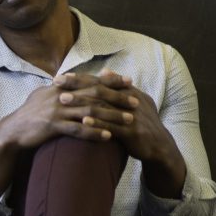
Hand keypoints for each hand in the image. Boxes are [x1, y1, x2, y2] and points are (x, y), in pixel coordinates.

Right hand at [0, 71, 139, 150]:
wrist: (12, 131)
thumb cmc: (29, 114)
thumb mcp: (42, 95)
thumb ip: (59, 88)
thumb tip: (68, 78)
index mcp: (60, 87)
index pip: (89, 80)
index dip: (109, 80)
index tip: (128, 81)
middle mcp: (59, 96)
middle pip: (93, 94)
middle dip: (117, 97)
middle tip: (135, 101)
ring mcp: (56, 111)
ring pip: (89, 112)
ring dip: (111, 116)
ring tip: (129, 120)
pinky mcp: (52, 126)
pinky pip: (77, 130)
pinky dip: (94, 133)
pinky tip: (108, 137)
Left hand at [65, 71, 185, 194]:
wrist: (159, 146)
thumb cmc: (141, 121)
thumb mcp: (134, 100)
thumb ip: (118, 86)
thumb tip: (103, 70)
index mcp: (129, 91)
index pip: (101, 81)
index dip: (81, 78)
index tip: (62, 75)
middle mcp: (130, 100)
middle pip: (99, 89)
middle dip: (76, 85)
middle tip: (56, 83)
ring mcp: (131, 116)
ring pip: (103, 106)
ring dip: (81, 102)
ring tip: (62, 99)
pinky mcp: (132, 132)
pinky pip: (112, 127)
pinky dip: (97, 123)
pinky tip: (82, 122)